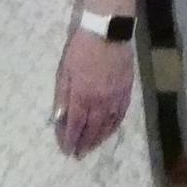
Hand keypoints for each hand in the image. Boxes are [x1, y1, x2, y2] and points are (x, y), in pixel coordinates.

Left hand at [54, 28, 133, 158]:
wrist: (107, 31)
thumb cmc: (81, 48)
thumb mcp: (65, 70)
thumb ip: (62, 96)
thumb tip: (59, 119)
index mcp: (82, 96)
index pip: (75, 125)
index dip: (70, 139)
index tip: (67, 150)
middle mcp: (100, 101)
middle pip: (92, 129)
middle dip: (84, 143)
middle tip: (78, 155)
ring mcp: (115, 97)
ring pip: (107, 125)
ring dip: (99, 139)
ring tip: (92, 147)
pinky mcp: (126, 90)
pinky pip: (120, 115)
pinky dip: (114, 127)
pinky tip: (109, 131)